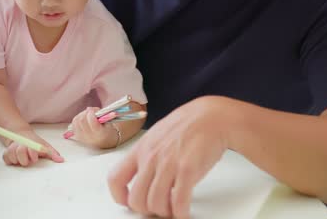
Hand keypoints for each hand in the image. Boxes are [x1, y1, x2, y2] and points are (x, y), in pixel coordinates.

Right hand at [2, 130, 64, 166]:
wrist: (24, 136)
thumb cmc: (36, 144)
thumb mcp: (46, 147)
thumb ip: (53, 154)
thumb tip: (61, 160)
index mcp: (32, 144)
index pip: (31, 148)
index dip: (32, 153)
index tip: (35, 158)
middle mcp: (21, 145)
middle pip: (20, 152)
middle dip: (24, 158)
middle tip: (28, 160)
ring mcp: (13, 149)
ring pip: (11, 156)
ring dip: (17, 160)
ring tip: (22, 160)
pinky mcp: (7, 153)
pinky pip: (5, 158)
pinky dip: (9, 160)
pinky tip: (15, 160)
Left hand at [70, 107, 115, 147]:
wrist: (106, 144)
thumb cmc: (109, 131)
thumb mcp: (110, 123)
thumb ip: (102, 115)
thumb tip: (89, 108)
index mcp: (100, 134)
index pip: (91, 121)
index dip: (92, 112)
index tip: (96, 109)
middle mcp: (89, 138)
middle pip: (82, 120)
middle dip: (86, 112)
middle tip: (92, 111)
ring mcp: (82, 138)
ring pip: (76, 121)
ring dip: (81, 115)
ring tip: (88, 114)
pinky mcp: (77, 137)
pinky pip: (73, 124)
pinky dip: (77, 119)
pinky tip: (84, 119)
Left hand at [107, 96, 228, 217]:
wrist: (211, 116)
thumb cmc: (187, 125)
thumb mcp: (157, 135)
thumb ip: (148, 155)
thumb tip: (144, 175)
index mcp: (140, 149)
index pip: (115, 178)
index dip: (119, 196)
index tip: (128, 202)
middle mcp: (151, 158)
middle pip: (136, 199)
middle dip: (147, 209)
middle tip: (158, 207)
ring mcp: (168, 164)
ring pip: (155, 204)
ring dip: (165, 212)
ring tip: (173, 209)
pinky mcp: (187, 170)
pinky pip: (178, 202)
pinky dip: (180, 213)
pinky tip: (184, 212)